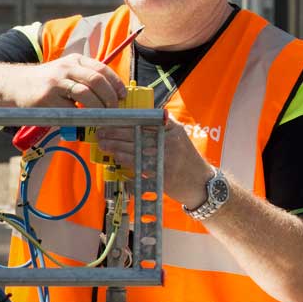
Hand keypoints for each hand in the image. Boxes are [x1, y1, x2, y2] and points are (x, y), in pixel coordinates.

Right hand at [14, 54, 126, 107]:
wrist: (15, 85)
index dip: (116, 83)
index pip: (102, 68)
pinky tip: (85, 121)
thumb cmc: (47, 82)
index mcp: (75, 60)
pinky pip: (70, 109)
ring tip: (102, 117)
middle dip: (110, 97)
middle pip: (96, 80)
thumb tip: (113, 94)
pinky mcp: (47, 98)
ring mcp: (56, 82)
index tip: (123, 96)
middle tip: (114, 109)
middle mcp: (66, 68)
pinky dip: (81, 116)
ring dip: (98, 108)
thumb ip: (86, 78)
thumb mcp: (66, 71)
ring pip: (85, 94)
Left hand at [94, 117, 213, 207]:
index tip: (112, 119)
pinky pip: (139, 164)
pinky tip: (116, 156)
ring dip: (116, 146)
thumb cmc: (187, 159)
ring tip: (104, 144)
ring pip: (135, 149)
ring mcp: (166, 158)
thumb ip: (162, 126)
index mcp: (173, 129)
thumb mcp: (180, 136)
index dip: (125, 120)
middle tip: (101, 132)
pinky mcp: (161, 174)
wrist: (201, 183)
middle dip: (115, 133)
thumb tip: (137, 118)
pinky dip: (126, 160)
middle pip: (136, 134)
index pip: (144, 121)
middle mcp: (170, 142)